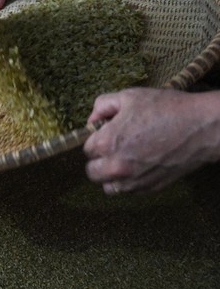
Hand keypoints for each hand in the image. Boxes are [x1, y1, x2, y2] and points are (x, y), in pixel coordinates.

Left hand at [83, 88, 219, 194]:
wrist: (202, 127)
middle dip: (99, 160)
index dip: (96, 140)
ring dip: (111, 176)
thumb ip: (102, 105)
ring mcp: (134, 180)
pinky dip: (128, 183)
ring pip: (109, 187)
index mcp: (108, 142)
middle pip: (92, 172)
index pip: (87, 149)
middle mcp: (117, 165)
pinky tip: (138, 167)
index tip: (107, 134)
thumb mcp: (130, 97)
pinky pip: (129, 192)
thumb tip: (92, 121)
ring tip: (123, 160)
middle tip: (112, 149)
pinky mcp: (151, 188)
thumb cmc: (166, 108)